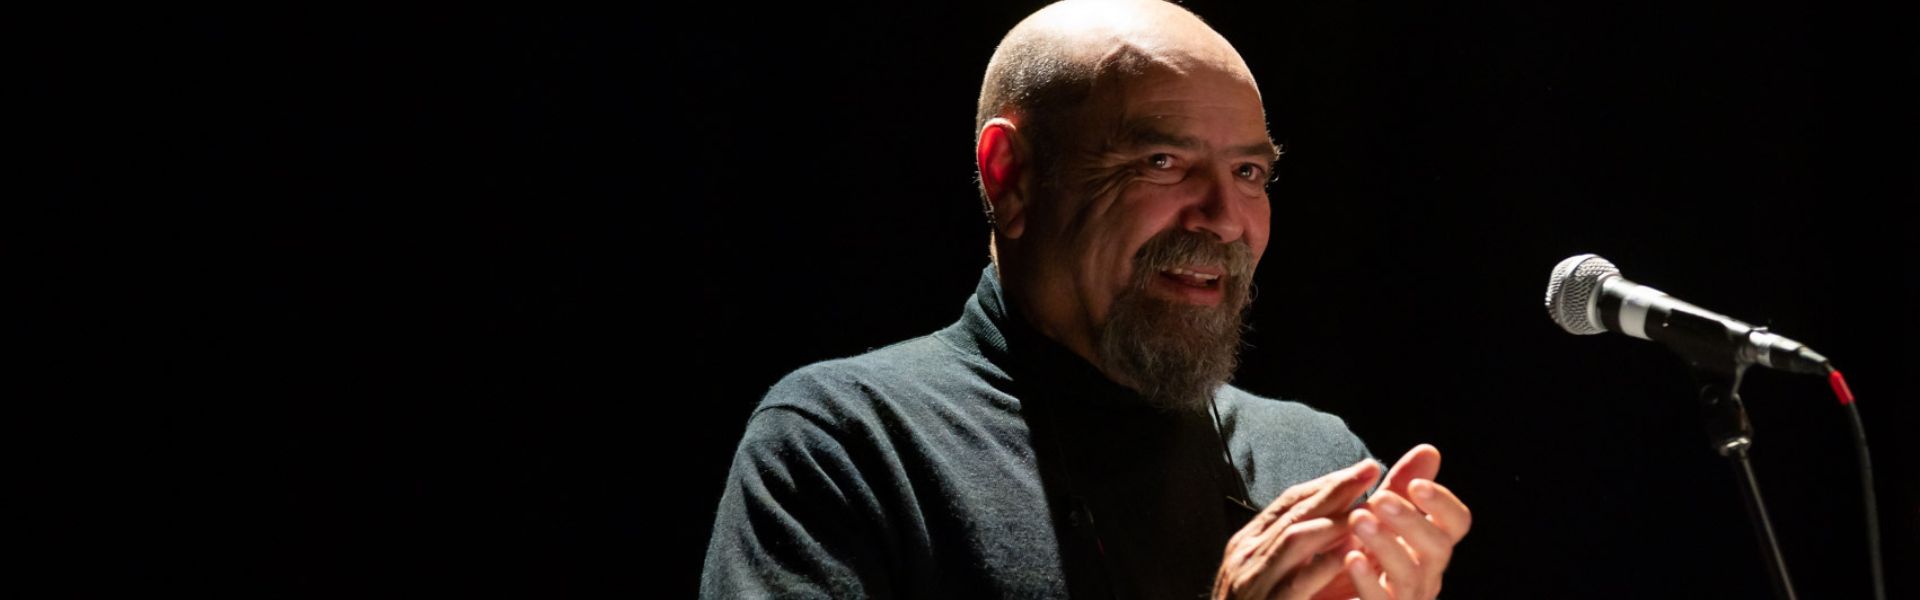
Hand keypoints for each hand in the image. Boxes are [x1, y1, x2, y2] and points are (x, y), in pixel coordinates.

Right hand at [1213, 459, 1383, 599]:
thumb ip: (1302, 552)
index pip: (1289, 501)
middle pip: (1295, 512)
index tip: (1363, 469)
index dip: (1327, 483)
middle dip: (1336, 490)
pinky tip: (1353, 554)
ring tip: (1367, 509)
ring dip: (1334, 522)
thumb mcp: (1277, 576)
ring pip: (1294, 539)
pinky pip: (1298, 582)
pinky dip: (1326, 565)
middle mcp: (1246, 555)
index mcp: (1249, 543)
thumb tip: (1346, 524)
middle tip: (1370, 471)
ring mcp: (1252, 581)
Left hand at [1333, 444, 1472, 599]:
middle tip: (1379, 498)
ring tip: (1358, 519)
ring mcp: (1408, 597)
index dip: (1442, 504)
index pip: (1456, 523)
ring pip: (1410, 575)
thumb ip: (1403, 486)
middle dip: (1411, 521)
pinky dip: (1367, 580)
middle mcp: (1427, 572)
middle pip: (1438, 548)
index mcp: (1430, 545)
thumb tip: (1429, 450)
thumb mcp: (1383, 517)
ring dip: (1386, 545)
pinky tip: (1350, 557)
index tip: (1416, 485)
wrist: (1334, 596)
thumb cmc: (1367, 554)